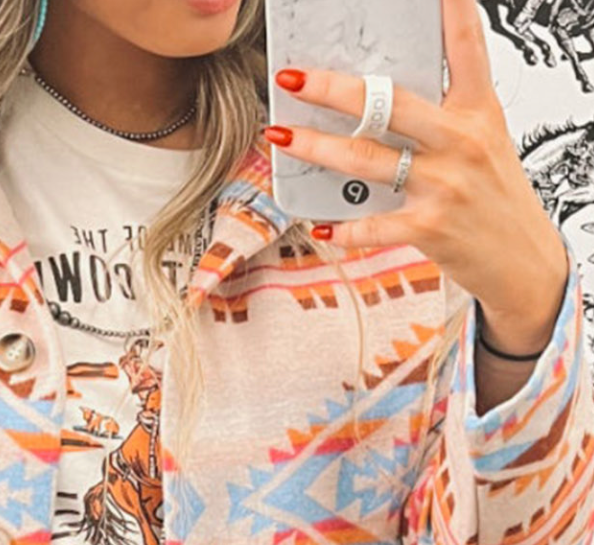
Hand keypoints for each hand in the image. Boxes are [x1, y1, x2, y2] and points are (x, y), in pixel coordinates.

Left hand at [264, 0, 568, 347]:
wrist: (522, 261)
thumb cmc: (495, 197)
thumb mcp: (484, 141)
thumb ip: (443, 115)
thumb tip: (384, 97)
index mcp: (477, 111)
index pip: (465, 49)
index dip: (452, 12)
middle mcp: (460, 141)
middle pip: (388, 104)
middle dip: (333, 90)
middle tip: (293, 78)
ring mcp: (443, 184)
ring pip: (366, 158)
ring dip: (316, 147)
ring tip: (281, 135)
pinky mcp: (429, 227)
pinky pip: (374, 223)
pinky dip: (343, 229)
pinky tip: (318, 225)